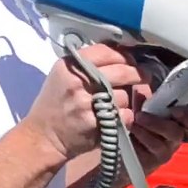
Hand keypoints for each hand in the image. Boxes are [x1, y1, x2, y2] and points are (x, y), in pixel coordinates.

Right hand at [23, 43, 146, 160]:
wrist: (43, 136)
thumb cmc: (54, 105)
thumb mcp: (62, 76)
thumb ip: (87, 64)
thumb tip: (119, 55)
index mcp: (69, 66)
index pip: (106, 51)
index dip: (124, 55)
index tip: (131, 61)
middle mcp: (77, 82)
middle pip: (122, 71)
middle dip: (138, 74)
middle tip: (144, 76)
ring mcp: (86, 103)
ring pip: (125, 96)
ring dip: (127, 100)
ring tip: (118, 104)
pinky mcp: (95, 123)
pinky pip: (124, 115)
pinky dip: (126, 117)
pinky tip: (117, 118)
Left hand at [128, 100, 187, 174]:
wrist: (123, 153)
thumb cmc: (137, 128)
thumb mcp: (141, 110)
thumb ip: (144, 100)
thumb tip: (141, 87)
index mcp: (177, 125)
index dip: (187, 116)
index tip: (174, 109)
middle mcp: (173, 140)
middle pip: (177, 133)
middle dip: (158, 123)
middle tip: (141, 115)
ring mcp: (163, 153)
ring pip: (160, 144)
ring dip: (144, 132)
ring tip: (132, 123)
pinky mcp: (150, 164)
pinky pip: (145, 153)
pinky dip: (137, 141)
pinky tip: (128, 134)